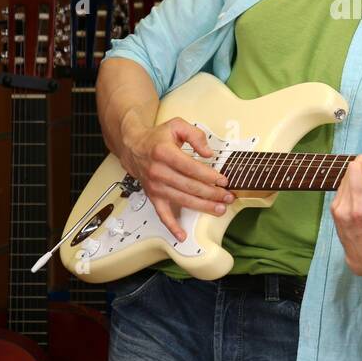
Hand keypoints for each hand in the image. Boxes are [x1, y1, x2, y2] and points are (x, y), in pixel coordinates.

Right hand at [122, 116, 233, 241]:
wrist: (133, 147)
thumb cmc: (157, 138)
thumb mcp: (177, 126)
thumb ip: (195, 136)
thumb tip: (208, 153)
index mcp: (164, 153)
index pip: (191, 168)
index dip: (209, 176)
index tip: (223, 180)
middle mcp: (158, 171)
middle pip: (189, 186)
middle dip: (212, 193)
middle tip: (227, 196)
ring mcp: (155, 186)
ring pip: (182, 200)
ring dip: (202, 207)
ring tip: (219, 209)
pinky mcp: (153, 196)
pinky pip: (162, 214)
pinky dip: (171, 226)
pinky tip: (182, 235)